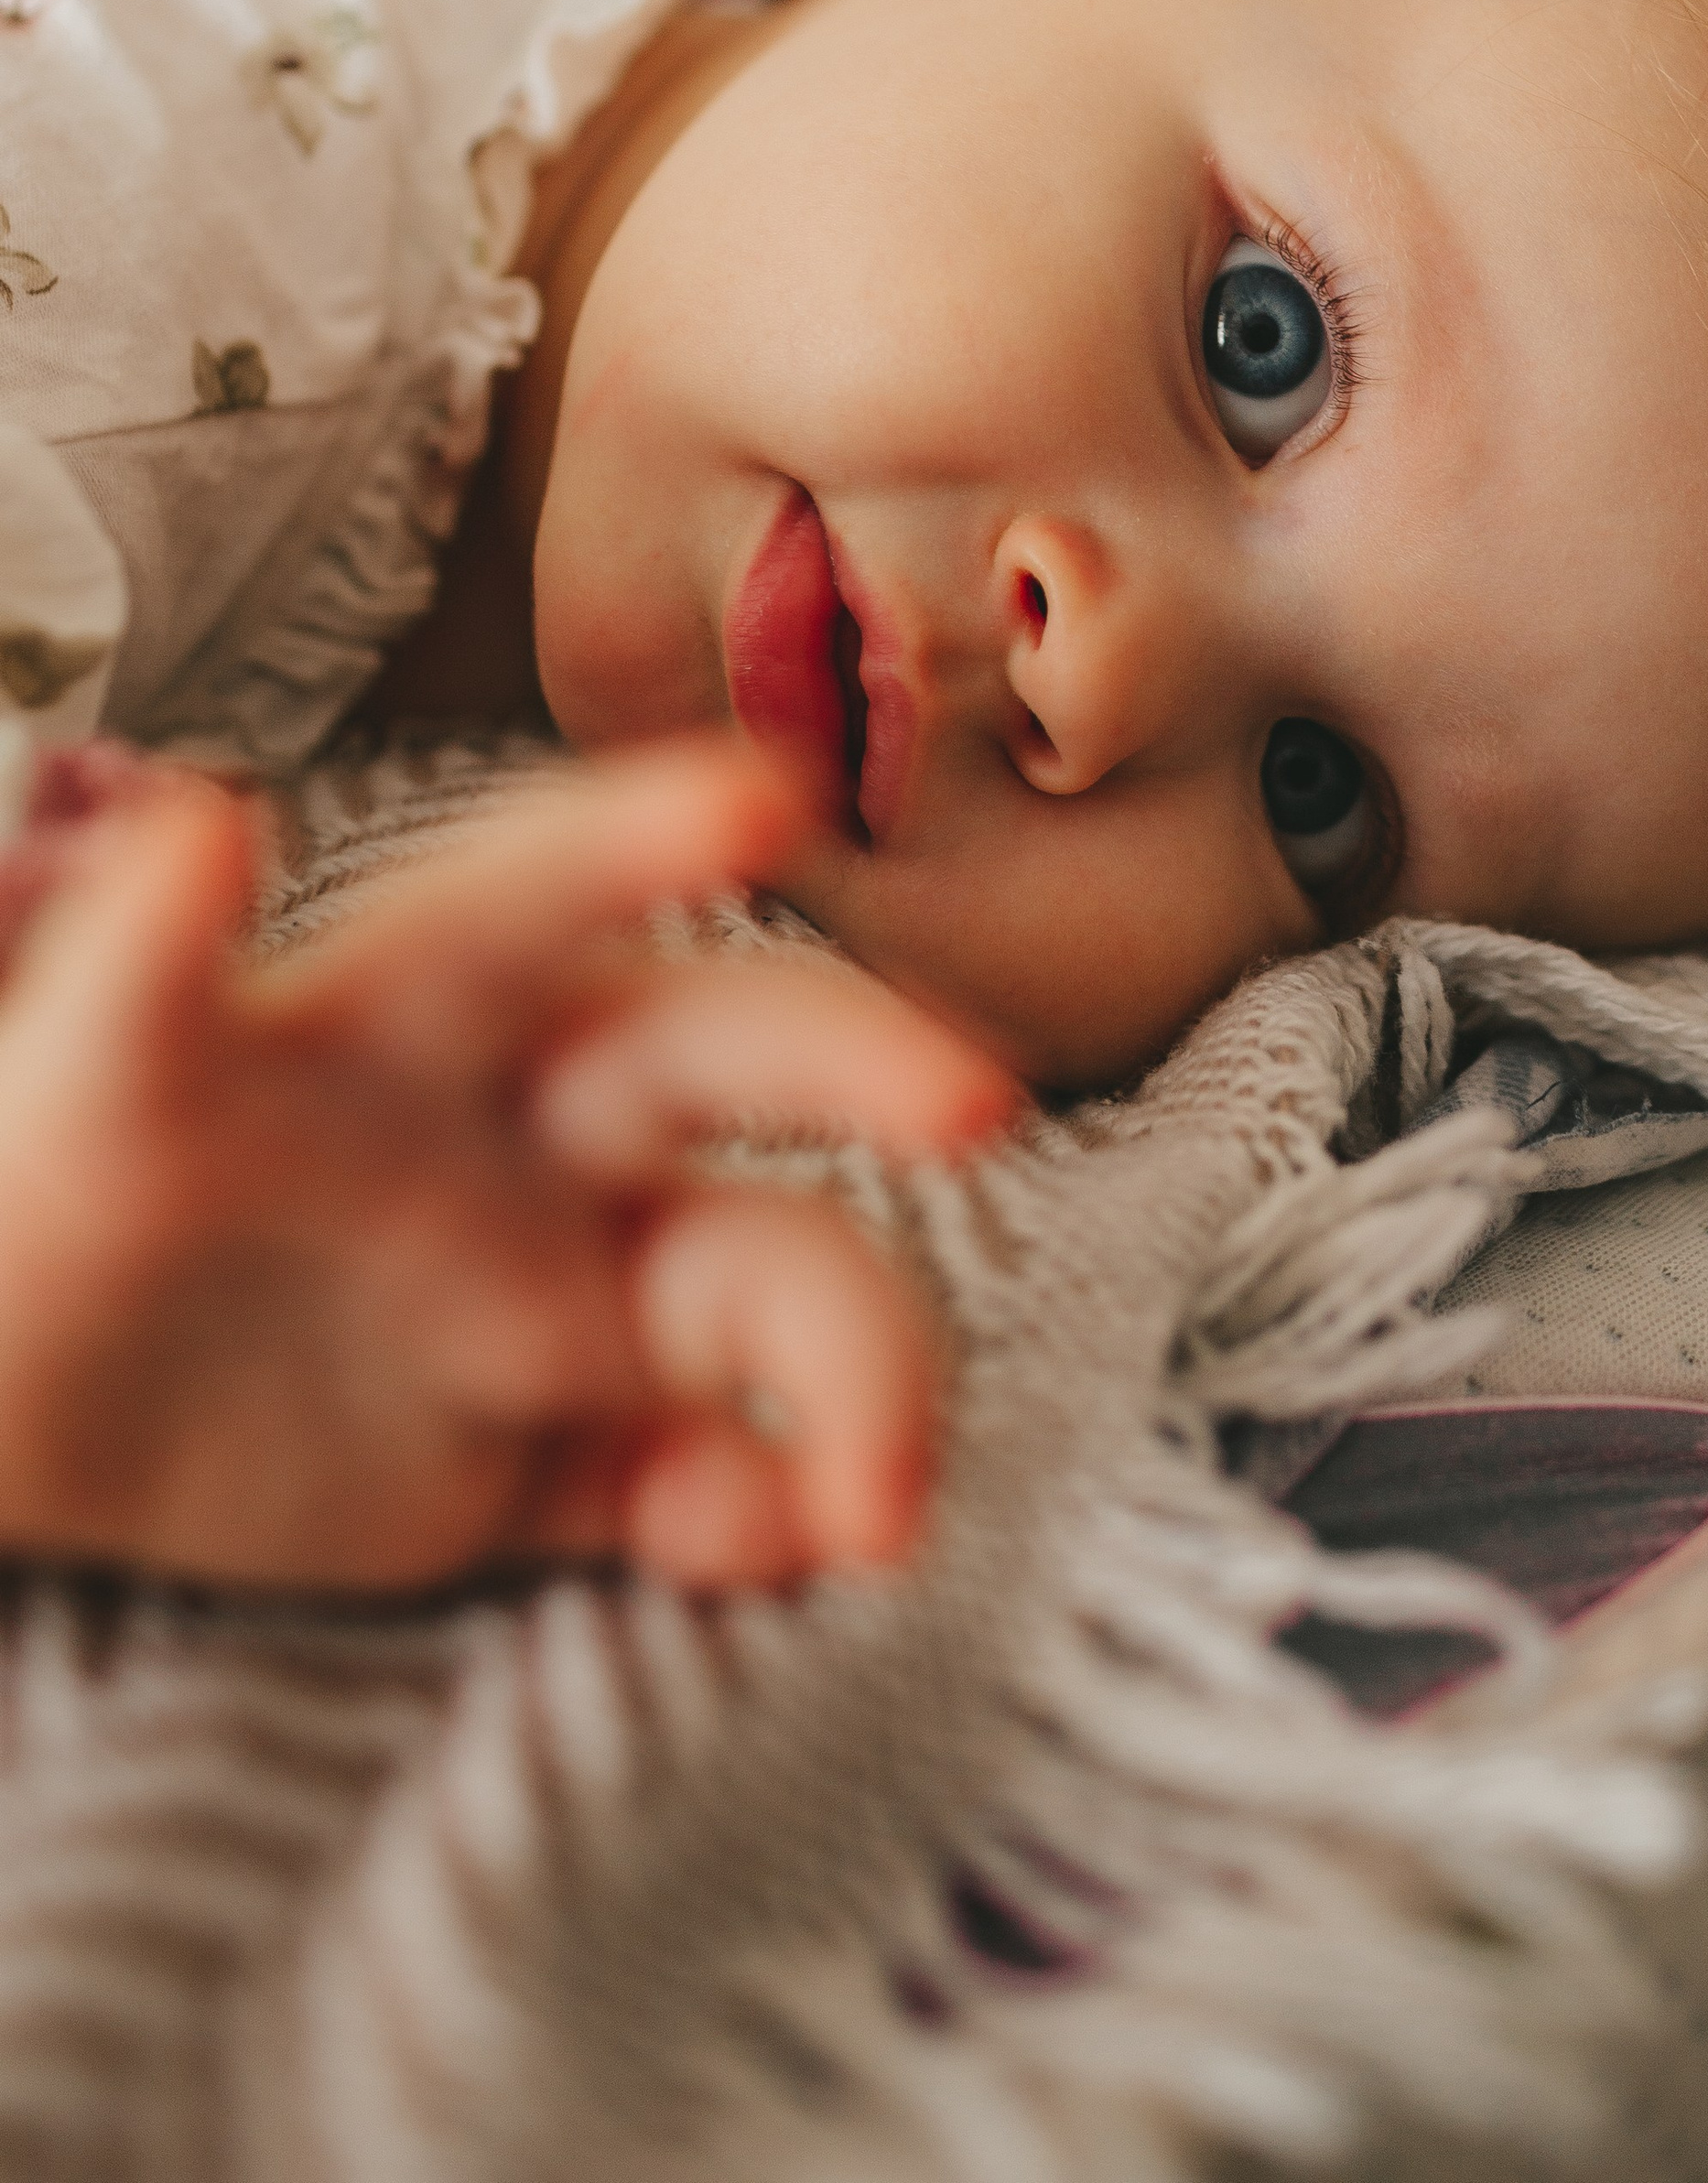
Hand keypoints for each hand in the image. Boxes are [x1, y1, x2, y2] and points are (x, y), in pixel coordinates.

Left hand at [0, 742, 1016, 1591]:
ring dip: (854, 1369)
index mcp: (407, 1012)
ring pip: (763, 1286)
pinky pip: (698, 1473)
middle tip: (970, 1107)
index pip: (540, 894)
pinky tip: (767, 1547)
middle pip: (730, 1063)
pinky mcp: (546, 1457)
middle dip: (862, 1067)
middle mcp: (519, 1129)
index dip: (645, 833)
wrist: (8, 1438)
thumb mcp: (65, 1103)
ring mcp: (552, 1292)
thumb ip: (133, 974)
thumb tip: (197, 808)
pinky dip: (761, 1510)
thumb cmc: (22, 1229)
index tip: (760, 800)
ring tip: (874, 1499)